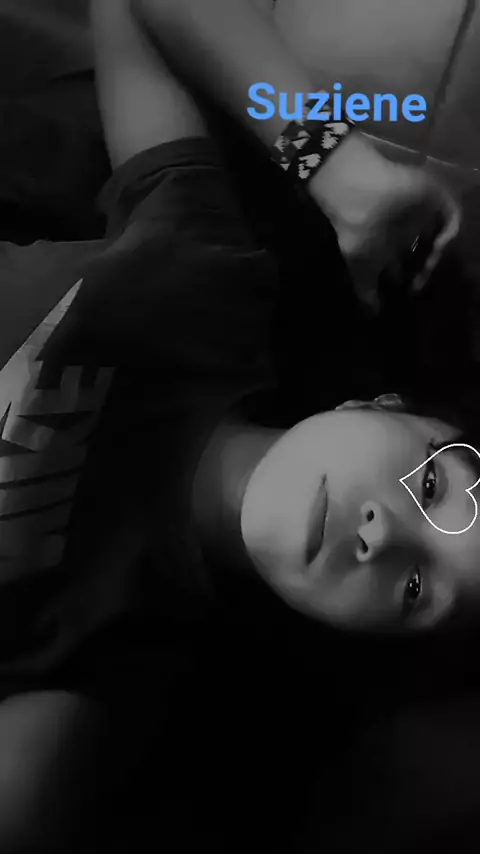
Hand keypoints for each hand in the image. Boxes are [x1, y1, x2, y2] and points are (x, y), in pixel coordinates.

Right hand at [309, 133, 460, 311]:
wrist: (357, 194)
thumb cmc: (357, 231)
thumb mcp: (359, 267)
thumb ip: (366, 291)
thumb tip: (372, 314)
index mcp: (387, 242)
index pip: (403, 265)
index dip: (407, 280)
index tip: (408, 293)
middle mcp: (404, 228)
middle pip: (424, 252)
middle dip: (424, 269)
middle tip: (420, 284)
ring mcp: (420, 213)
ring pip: (439, 235)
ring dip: (437, 253)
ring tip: (429, 266)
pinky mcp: (433, 197)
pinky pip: (451, 216)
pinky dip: (449, 232)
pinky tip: (439, 245)